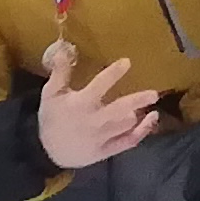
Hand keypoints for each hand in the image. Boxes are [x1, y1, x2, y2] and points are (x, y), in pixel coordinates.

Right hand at [34, 44, 161, 170]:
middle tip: (154, 94)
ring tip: (150, 104)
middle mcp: (93, 121)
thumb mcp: (51, 94)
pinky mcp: (105, 151)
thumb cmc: (51, 118)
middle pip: (119, 109)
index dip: (113, 73)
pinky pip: (127, 142)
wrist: (45, 152)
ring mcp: (100, 138)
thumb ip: (60, 72)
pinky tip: (152, 119)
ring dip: (138, 115)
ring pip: (125, 125)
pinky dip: (142, 132)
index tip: (127, 62)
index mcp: (80, 104)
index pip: (99, 86)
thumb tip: (64, 48)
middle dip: (137, 101)